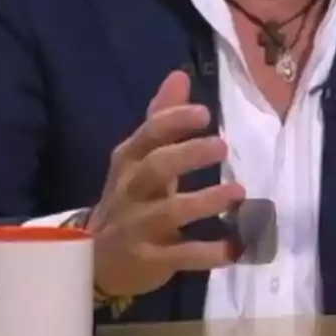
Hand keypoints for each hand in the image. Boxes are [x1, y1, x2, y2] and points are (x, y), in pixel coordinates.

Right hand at [88, 70, 245, 297]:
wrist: (97, 260)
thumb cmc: (130, 198)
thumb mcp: (140, 158)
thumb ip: (162, 119)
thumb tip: (180, 75)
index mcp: (130, 161)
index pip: (148, 134)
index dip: (175, 121)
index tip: (205, 114)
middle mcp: (131, 190)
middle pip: (156, 167)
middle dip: (188, 154)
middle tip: (222, 146)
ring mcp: (139, 227)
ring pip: (171, 211)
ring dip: (206, 201)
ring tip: (239, 192)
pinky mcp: (150, 260)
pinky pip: (182, 255)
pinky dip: (209, 252)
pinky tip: (235, 247)